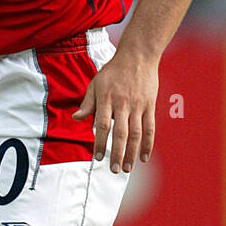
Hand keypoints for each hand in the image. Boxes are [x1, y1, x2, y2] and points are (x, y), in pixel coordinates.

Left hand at [72, 51, 158, 172]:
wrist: (138, 56)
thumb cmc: (113, 71)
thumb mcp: (96, 84)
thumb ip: (88, 103)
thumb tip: (76, 118)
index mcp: (107, 98)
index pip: (103, 125)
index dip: (100, 142)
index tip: (97, 158)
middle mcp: (123, 103)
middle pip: (121, 133)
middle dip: (117, 153)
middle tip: (114, 170)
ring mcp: (138, 105)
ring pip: (136, 133)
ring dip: (132, 152)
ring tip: (128, 168)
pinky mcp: (150, 105)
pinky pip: (150, 128)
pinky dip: (148, 144)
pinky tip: (143, 157)